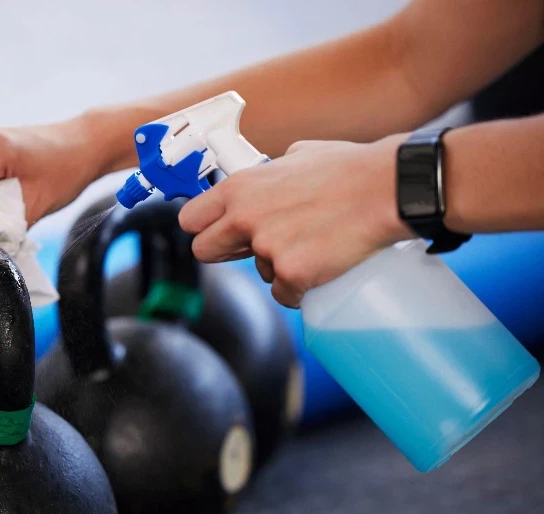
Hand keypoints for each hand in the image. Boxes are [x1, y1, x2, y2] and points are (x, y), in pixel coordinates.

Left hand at [178, 135, 413, 307]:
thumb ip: (271, 171)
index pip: (190, 219)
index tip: (217, 231)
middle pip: (205, 252)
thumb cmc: (350, 169)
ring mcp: (267, 249)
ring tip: (312, 245)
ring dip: (278, 267)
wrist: (387, 190)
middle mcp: (244, 218)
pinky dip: (301, 289)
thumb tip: (269, 175)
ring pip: (257, 273)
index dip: (204, 228)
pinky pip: (286, 295)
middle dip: (227, 253)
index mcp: (240, 188)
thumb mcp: (297, 155)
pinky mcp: (292, 274)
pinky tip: (321, 269)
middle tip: (255, 247)